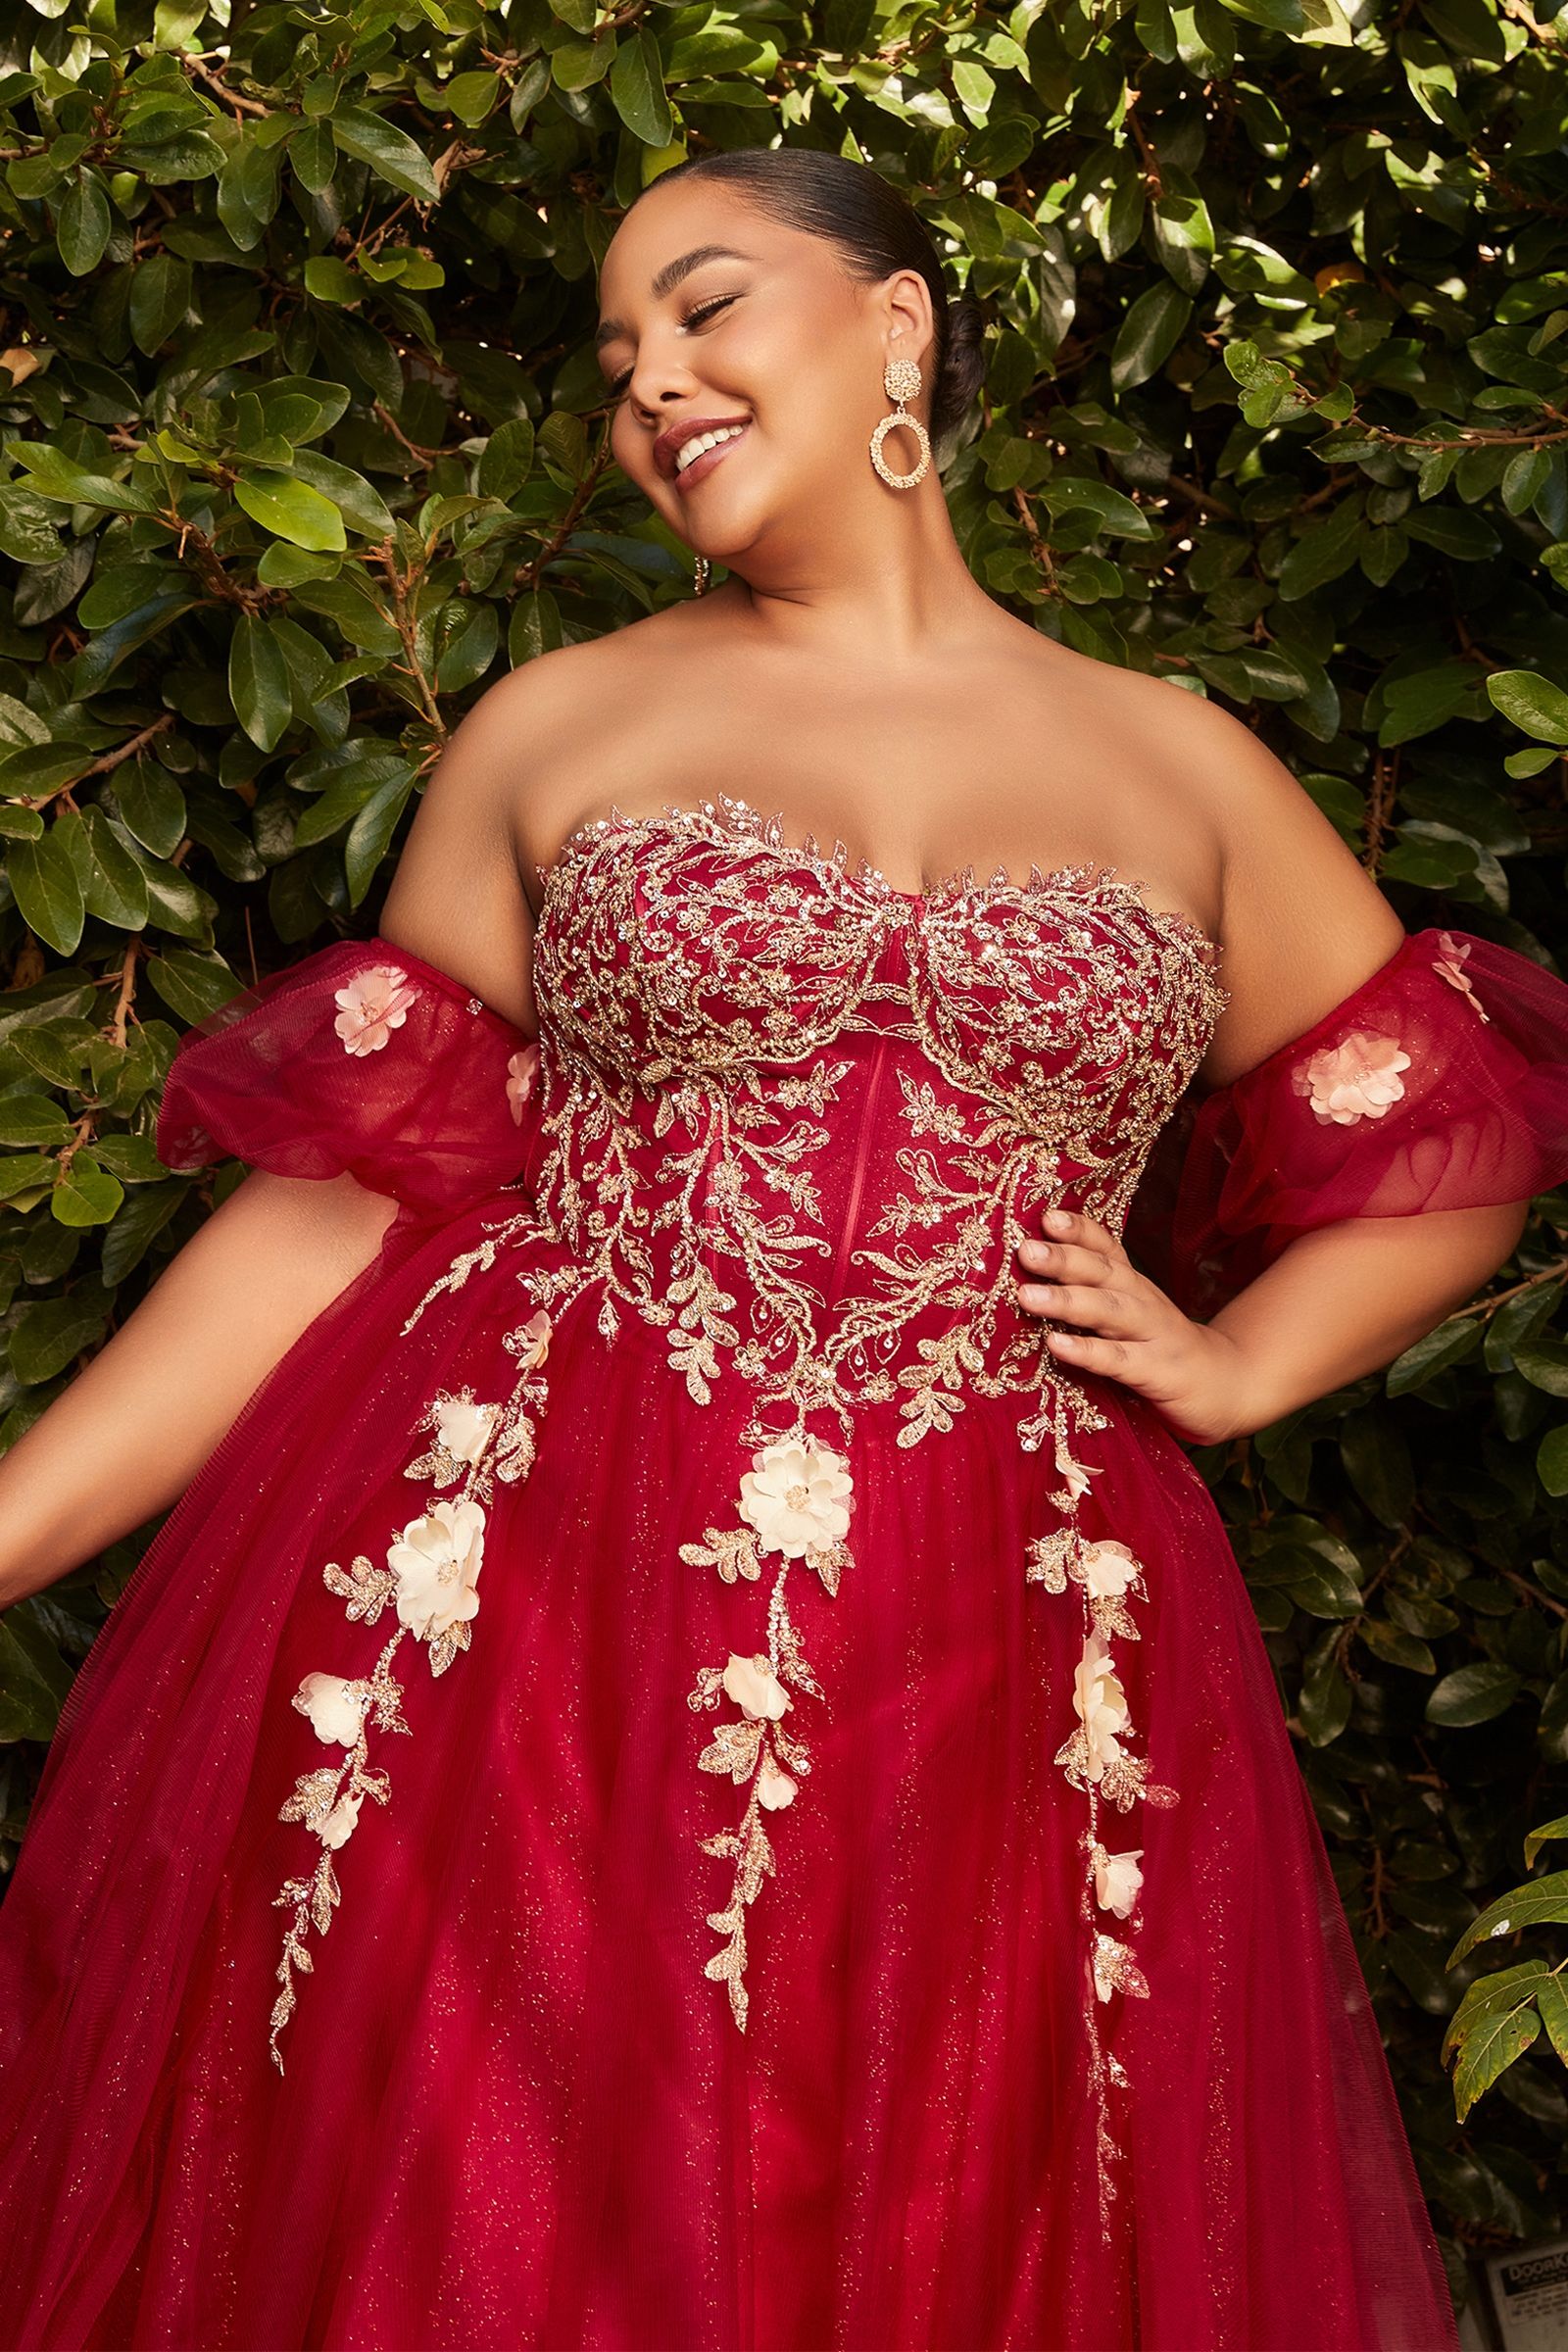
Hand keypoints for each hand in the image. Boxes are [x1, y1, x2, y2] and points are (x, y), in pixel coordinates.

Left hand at [1014, 1206, 1246, 1447]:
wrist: (1226, 1385)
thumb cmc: (1160, 1348)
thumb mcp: (1129, 1312)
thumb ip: (1090, 1293)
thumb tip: (1026, 1276)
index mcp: (1132, 1284)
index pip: (1106, 1248)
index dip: (1079, 1230)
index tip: (1046, 1215)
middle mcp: (1142, 1301)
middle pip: (1103, 1273)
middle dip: (1063, 1259)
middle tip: (1025, 1249)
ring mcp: (1153, 1335)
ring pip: (1109, 1311)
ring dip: (1067, 1301)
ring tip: (1027, 1296)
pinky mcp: (1158, 1372)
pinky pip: (1118, 1360)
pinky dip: (1087, 1352)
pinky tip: (1055, 1346)